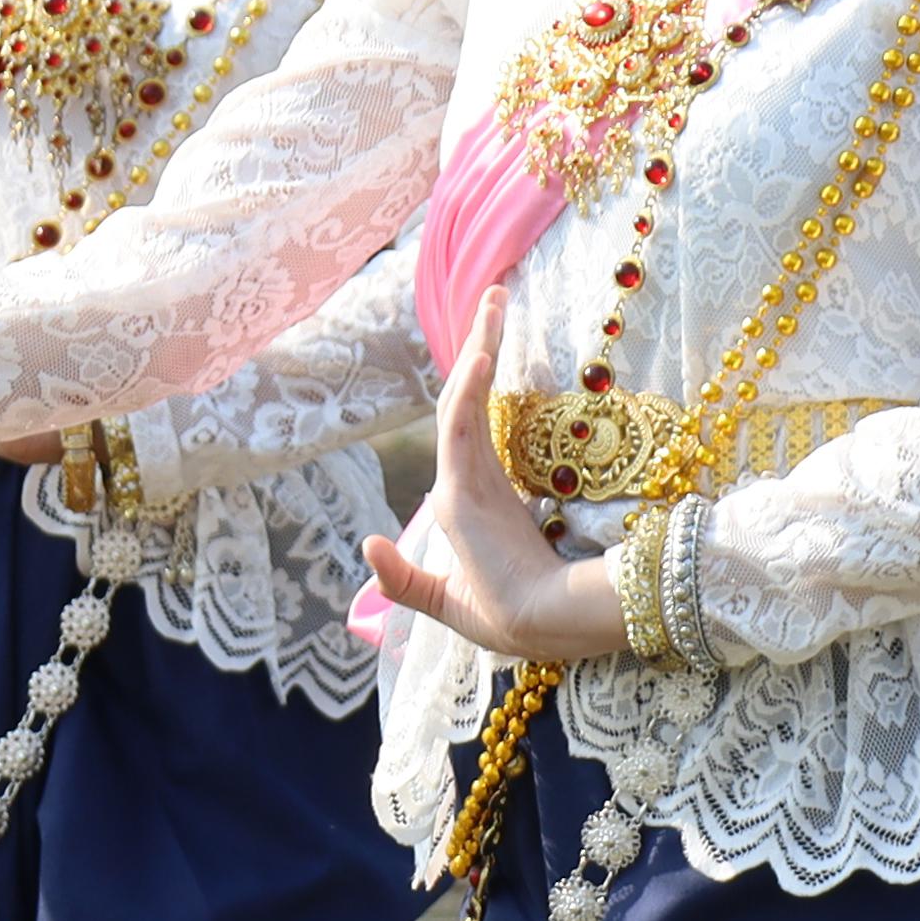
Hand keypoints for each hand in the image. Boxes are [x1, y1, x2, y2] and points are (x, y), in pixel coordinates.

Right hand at [359, 298, 630, 667]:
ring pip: (460, 404)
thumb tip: (381, 542)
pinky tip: (480, 351)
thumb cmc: (516, 613)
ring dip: (476, 349)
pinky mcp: (463, 495)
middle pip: (460, 401)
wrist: (538, 624)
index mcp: (465, 499)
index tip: (492, 336)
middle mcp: (458, 486)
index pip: (465, 423)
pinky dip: (467, 388)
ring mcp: (459, 488)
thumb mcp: (476, 590)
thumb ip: (431, 568)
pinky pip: (460, 428)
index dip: (475, 378)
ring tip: (493, 301)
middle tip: (494, 296)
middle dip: (478, 345)